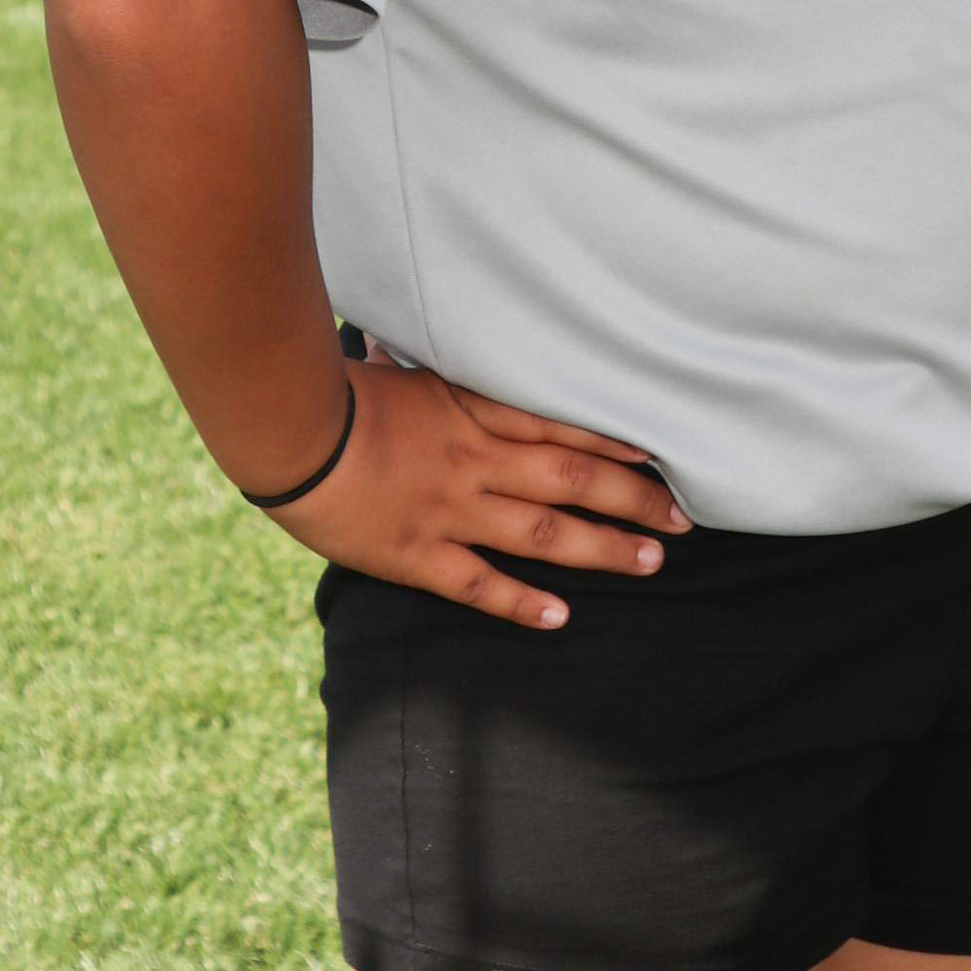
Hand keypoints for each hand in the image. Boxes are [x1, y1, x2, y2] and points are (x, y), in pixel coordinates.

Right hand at [260, 339, 691, 629]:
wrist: (288, 430)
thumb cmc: (341, 390)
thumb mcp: (406, 365)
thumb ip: (449, 371)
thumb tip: (474, 353)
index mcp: (472, 411)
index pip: (562, 425)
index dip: (615, 442)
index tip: (661, 454)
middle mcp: (475, 461)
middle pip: (571, 479)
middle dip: (632, 499)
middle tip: (683, 518)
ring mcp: (449, 510)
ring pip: (542, 533)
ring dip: (600, 549)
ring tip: (649, 562)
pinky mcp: (416, 555)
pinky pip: (478, 584)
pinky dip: (522, 602)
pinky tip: (561, 617)